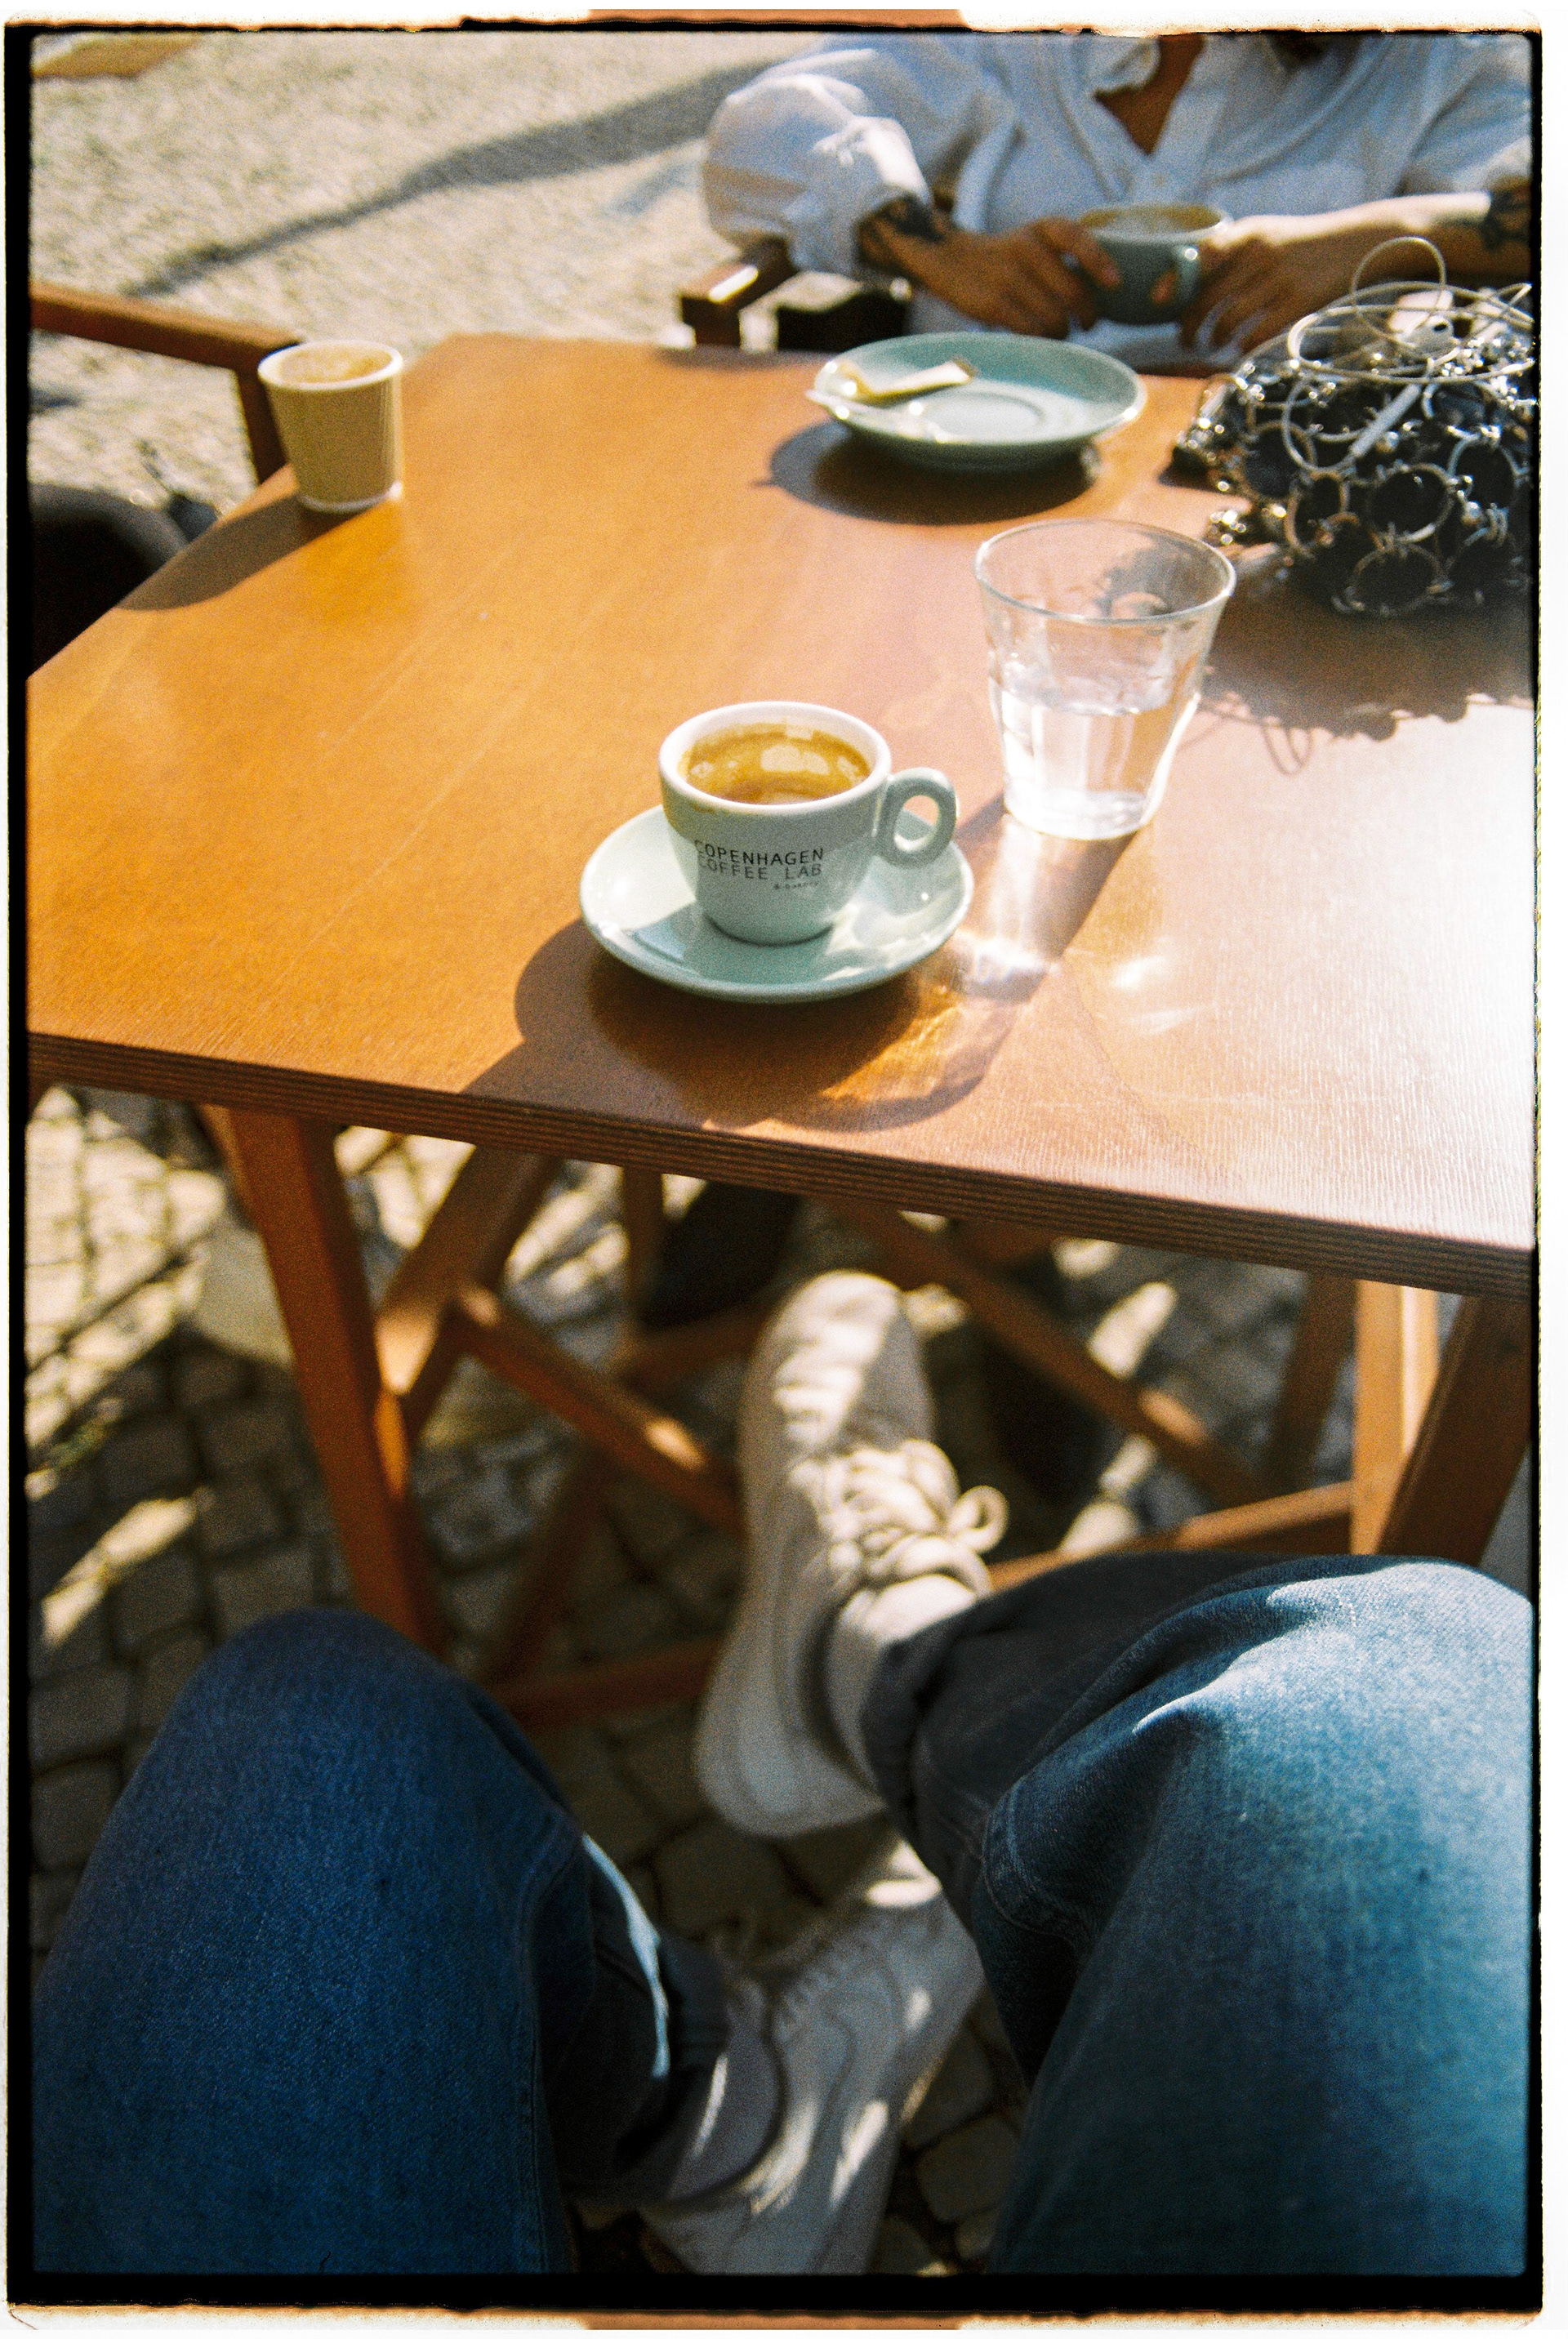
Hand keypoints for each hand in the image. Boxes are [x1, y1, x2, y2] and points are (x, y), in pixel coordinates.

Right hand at [861, 209, 1120, 338]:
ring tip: (1060, 331)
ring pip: (1054, 318)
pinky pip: (1031, 331)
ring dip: (1064, 332)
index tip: (1115, 285)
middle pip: (1073, 292)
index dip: (1100, 263)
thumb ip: (1064, 258)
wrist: (949, 259)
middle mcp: (1026, 248)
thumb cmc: (1005, 258)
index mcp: (1042, 229)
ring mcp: (1007, 277)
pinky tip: (1040, 338)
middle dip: (1088, 315)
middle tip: (1087, 323)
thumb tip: (1103, 296)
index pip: (1078, 239)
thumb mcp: (1034, 240)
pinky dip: (1042, 340)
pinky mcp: (991, 304)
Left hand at [1178, 213, 1437, 354]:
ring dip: (1213, 340)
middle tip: (1186, 339)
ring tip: (1211, 345)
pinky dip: (1242, 348)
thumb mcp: (1269, 233)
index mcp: (1248, 233)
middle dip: (1189, 325)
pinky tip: (1239, 349)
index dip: (1173, 280)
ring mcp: (1280, 280)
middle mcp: (1260, 254)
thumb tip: (1185, 283)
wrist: (1361, 241)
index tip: (1155, 301)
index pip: (1200, 255)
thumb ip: (1231, 252)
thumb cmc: (1305, 244)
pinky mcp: (1298, 304)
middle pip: (1207, 298)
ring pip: (1228, 321)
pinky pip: (1257, 335)